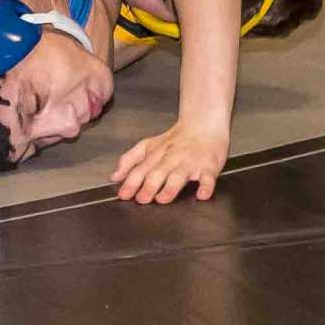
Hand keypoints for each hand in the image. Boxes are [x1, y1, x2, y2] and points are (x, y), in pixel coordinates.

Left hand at [109, 121, 228, 203]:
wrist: (203, 125)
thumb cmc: (175, 140)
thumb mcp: (148, 146)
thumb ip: (130, 160)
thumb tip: (115, 177)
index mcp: (156, 154)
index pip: (140, 169)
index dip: (131, 182)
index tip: (124, 195)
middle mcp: (171, 159)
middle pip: (158, 172)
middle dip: (149, 186)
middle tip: (141, 199)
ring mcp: (190, 163)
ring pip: (179, 175)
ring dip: (170, 188)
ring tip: (162, 199)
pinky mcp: (209, 167)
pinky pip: (208, 178)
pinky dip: (205, 187)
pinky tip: (201, 195)